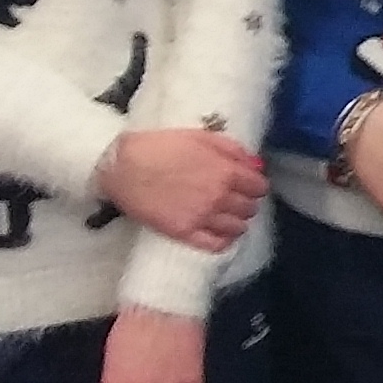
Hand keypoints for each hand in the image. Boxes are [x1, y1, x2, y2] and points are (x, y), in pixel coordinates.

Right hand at [100, 127, 265, 251]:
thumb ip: (232, 150)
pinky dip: (223, 241)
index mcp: (226, 172)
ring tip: (226, 216)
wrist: (123, 166)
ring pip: (238, 228)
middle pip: (250, 208)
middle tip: (235, 199)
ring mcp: (203, 217)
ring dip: (237, 221)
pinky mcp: (185, 233)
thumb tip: (255, 165)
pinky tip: (219, 234)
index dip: (254, 185)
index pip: (259, 187)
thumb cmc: (159, 147)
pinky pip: (216, 244)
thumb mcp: (200, 137)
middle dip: (246, 202)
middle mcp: (220, 197)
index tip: (247, 185)